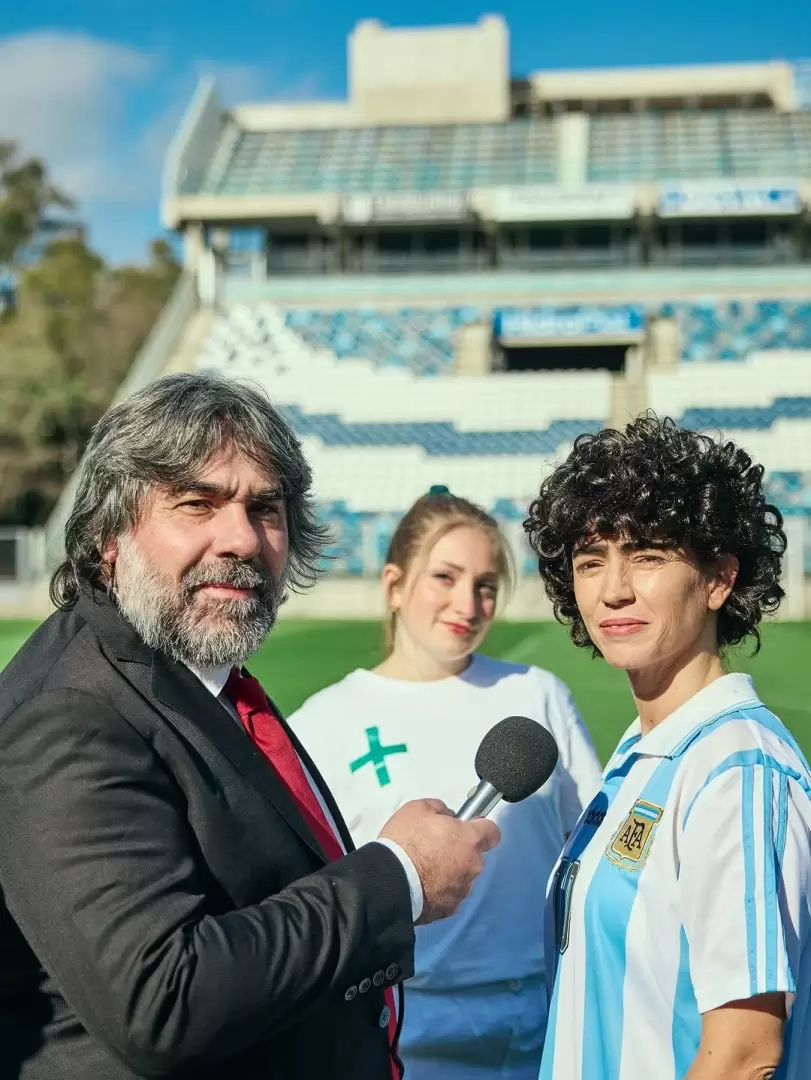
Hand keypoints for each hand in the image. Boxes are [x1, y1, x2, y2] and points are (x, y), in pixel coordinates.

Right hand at [378, 798, 500, 924]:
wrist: (388, 881)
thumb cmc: (405, 840)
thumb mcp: (419, 808)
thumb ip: (441, 809)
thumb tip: (449, 817)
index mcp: (470, 840)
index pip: (493, 832)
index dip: (481, 828)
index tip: (466, 828)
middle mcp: (473, 866)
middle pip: (474, 856)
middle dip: (459, 851)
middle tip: (434, 848)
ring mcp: (462, 891)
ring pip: (462, 877)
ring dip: (451, 873)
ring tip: (425, 871)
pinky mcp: (449, 910)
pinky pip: (449, 896)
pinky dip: (440, 892)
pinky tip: (421, 887)